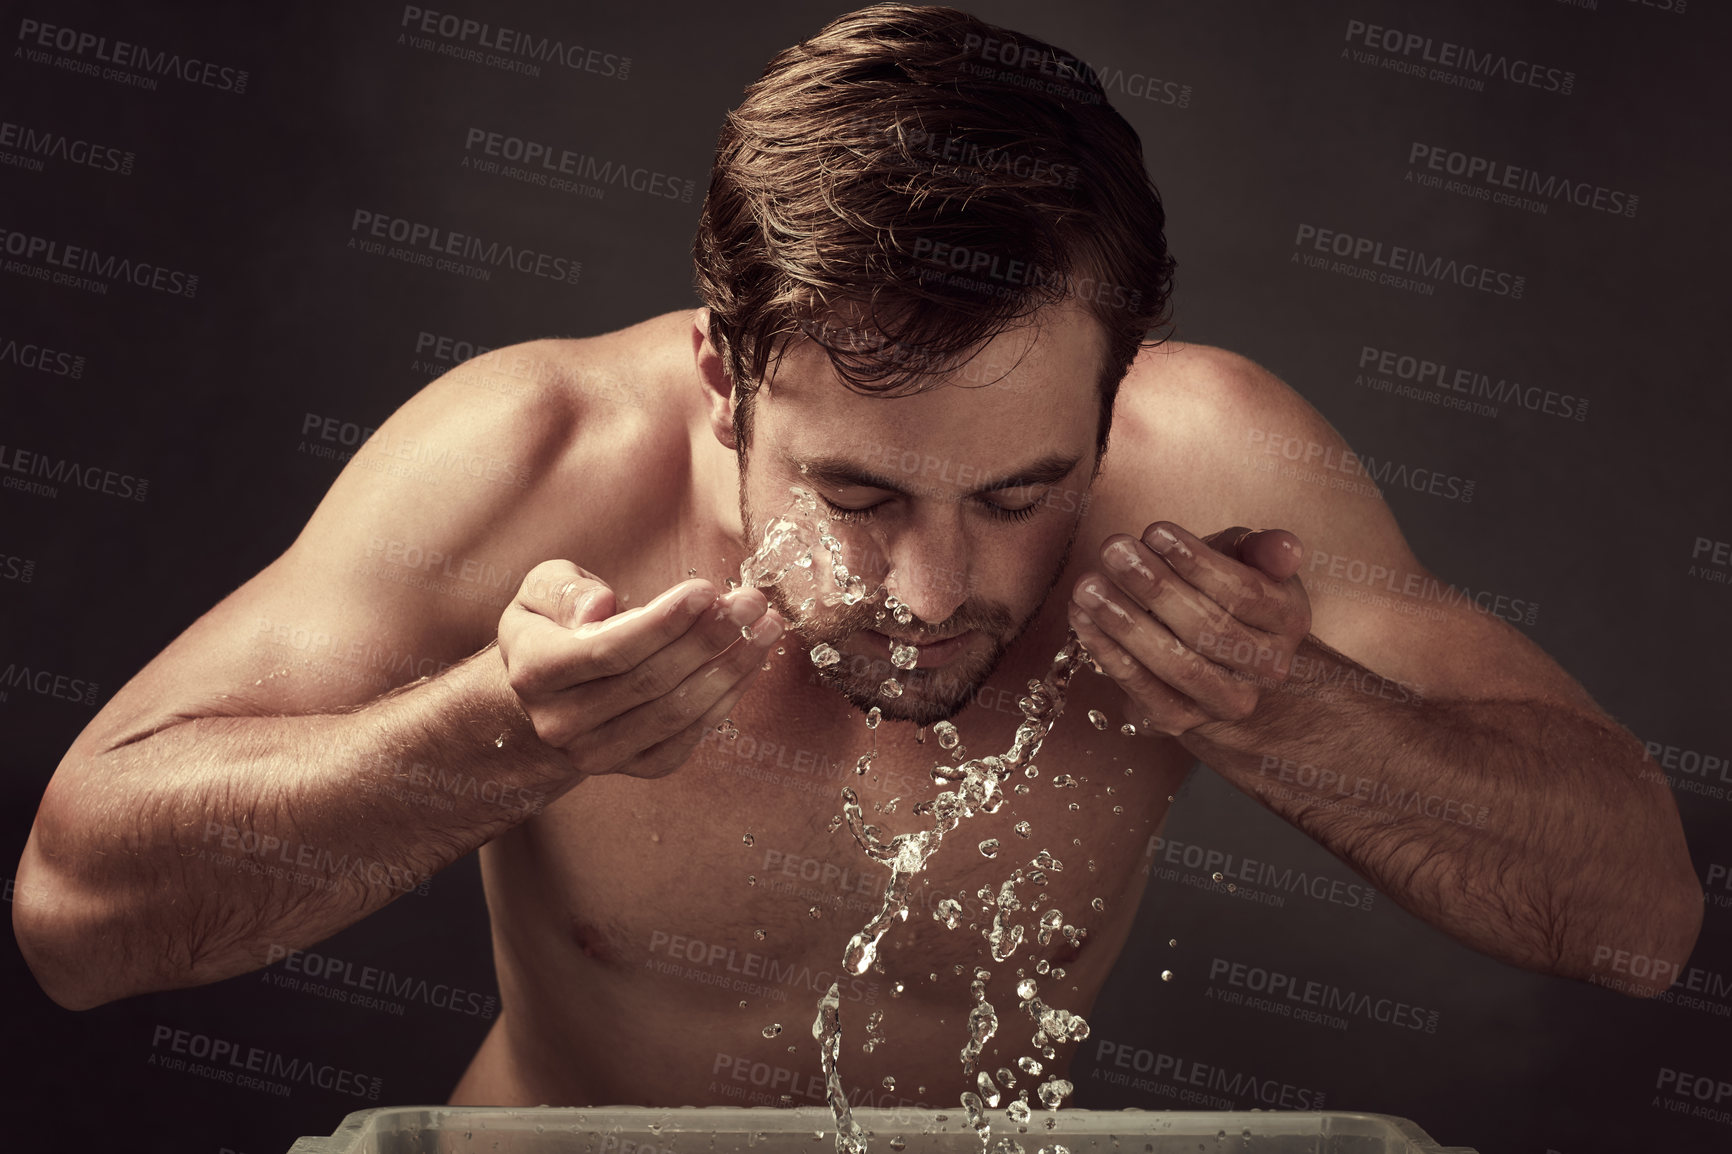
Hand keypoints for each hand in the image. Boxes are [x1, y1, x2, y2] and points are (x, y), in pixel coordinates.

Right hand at [498, 560, 784, 777]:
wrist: (549, 697)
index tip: (706, 591)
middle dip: (708, 638)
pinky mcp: (638, 766)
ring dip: (730, 668)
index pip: (607, 651)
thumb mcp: (539, 593)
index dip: (662, 623)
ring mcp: (599, 753)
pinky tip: (751, 661)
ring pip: (677, 712)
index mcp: (535, 672)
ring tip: (765, 627)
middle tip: (750, 602)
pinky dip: (728, 698)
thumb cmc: (554, 629)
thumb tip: (600, 606)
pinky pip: (691, 736)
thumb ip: (563, 589)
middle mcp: (562, 723)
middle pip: (650, 682)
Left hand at [1066, 522, 1309, 740]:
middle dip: (1153, 586)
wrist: (1221, 663)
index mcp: (1288, 621)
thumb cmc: (1227, 595)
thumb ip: (1262, 549)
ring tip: (1089, 586)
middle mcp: (1266, 668)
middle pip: (1206, 628)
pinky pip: (1141, 687)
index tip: (1154, 531)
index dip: (1196, 563)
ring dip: (1124, 622)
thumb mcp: (1248, 563)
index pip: (1243, 592)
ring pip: (1174, 663)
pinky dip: (1108, 652)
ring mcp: (1225, 700)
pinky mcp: (1180, 720)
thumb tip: (1285, 548)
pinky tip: (1082, 618)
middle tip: (1113, 550)